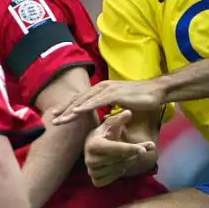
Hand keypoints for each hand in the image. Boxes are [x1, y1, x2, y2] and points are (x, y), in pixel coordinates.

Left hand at [52, 79, 166, 125]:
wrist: (156, 92)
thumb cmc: (140, 100)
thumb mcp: (120, 105)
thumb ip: (110, 109)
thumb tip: (104, 118)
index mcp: (102, 90)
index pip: (81, 99)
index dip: (68, 108)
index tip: (57, 116)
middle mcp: (102, 87)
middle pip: (79, 100)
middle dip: (64, 110)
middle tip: (52, 120)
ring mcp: (107, 89)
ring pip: (84, 101)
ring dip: (71, 111)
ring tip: (60, 120)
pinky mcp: (114, 94)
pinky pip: (96, 102)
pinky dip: (85, 107)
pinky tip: (76, 113)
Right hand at [82, 109, 154, 186]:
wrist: (91, 149)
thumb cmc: (103, 135)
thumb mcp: (110, 125)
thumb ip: (119, 119)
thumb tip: (129, 112)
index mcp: (93, 144)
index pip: (115, 148)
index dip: (130, 148)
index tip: (144, 150)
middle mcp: (90, 160)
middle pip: (119, 159)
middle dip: (133, 153)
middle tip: (144, 149)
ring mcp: (92, 172)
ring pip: (119, 169)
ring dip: (128, 162)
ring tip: (130, 155)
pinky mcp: (96, 181)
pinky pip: (114, 178)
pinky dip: (120, 171)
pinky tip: (120, 164)